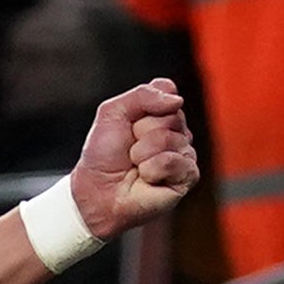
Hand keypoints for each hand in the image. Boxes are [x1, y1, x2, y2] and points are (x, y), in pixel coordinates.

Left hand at [69, 78, 199, 240]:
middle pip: (171, 116)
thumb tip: (177, 100)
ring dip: (142, 153)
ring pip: (170, 139)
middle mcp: (176, 130)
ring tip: (135, 164)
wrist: (97, 191)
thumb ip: (143, 95)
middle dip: (141, 132)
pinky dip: (151, 169)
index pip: (167, 91)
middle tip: (130, 149)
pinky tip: (146, 178)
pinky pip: (172, 161)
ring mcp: (184, 152)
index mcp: (161, 112)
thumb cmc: (104, 155)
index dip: (141, 108)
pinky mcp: (187, 176)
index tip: (127, 124)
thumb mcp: (112, 112)